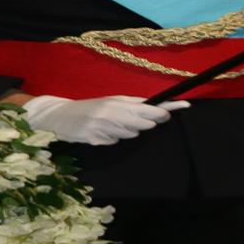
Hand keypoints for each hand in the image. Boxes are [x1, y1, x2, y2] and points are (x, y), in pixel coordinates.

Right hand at [17, 94, 189, 145]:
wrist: (58, 116)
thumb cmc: (87, 108)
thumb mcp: (108, 102)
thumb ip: (129, 105)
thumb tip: (154, 110)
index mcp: (117, 101)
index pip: (148, 105)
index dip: (167, 107)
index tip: (185, 105)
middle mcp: (112, 112)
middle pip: (144, 122)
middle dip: (148, 123)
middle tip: (142, 121)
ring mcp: (104, 126)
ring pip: (130, 134)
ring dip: (126, 132)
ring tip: (110, 125)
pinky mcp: (95, 138)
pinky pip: (114, 142)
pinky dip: (111, 139)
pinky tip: (100, 133)